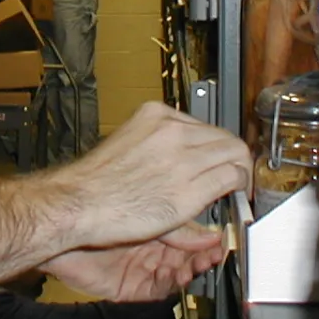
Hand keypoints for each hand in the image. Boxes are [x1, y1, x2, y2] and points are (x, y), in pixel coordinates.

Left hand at [44, 222, 226, 301]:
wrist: (63, 225)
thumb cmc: (95, 209)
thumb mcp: (146, 212)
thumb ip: (177, 226)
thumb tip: (208, 232)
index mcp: (155, 224)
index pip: (190, 234)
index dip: (207, 239)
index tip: (222, 238)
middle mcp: (150, 247)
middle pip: (187, 257)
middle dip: (203, 256)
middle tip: (216, 254)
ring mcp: (142, 267)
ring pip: (176, 274)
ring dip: (190, 270)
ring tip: (201, 264)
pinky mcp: (131, 287)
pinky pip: (157, 290)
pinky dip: (169, 284)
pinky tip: (178, 275)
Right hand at [52, 103, 251, 249]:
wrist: (79, 204)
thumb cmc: (96, 183)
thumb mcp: (128, 145)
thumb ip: (157, 147)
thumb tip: (181, 162)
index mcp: (155, 115)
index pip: (203, 124)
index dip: (213, 146)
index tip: (214, 159)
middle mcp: (172, 130)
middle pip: (224, 136)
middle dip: (231, 156)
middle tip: (231, 175)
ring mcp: (183, 157)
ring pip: (234, 153)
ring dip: (239, 171)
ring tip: (234, 187)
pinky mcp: (190, 187)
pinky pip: (231, 178)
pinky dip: (238, 187)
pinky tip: (232, 196)